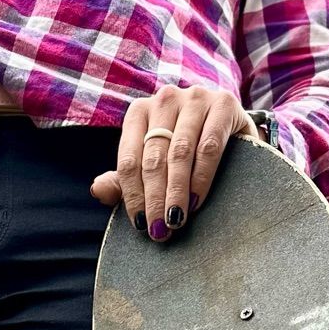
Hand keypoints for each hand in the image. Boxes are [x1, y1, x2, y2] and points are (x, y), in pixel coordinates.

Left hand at [90, 86, 256, 241]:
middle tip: (159, 231)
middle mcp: (164, 99)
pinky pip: (209, 146)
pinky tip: (196, 201)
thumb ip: (124, 179)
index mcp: (139, 112)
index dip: (132, 195)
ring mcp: (194, 98)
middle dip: (155, 198)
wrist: (232, 130)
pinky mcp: (223, 103)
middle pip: (153, 158)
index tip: (140, 224)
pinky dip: (201, 177)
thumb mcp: (153, 165)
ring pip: (179, 153)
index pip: (129, 159)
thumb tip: (97, 190)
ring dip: (176, 192)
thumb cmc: (186, 151)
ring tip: (175, 221)